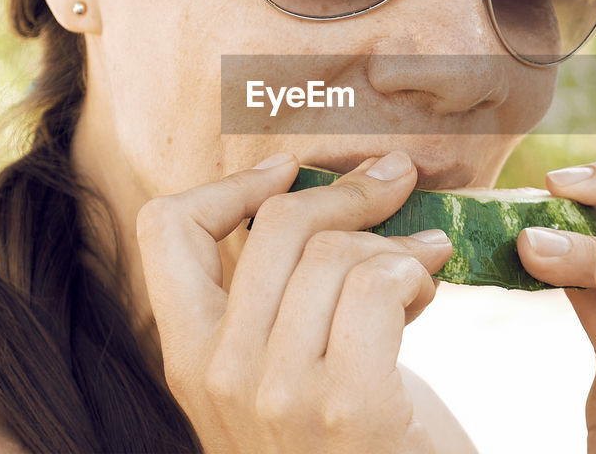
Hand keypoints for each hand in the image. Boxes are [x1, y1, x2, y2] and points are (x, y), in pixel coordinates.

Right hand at [136, 151, 452, 452]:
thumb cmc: (350, 445)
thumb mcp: (286, 370)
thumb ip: (281, 296)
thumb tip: (317, 188)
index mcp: (189, 358)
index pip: (167, 228)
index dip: (231, 184)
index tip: (290, 170)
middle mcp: (217, 375)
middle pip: (276, 225)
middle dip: (348, 192)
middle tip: (398, 184)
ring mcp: (277, 395)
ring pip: (335, 252)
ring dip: (396, 243)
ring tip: (423, 266)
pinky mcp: (347, 406)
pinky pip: (376, 285)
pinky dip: (413, 272)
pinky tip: (427, 292)